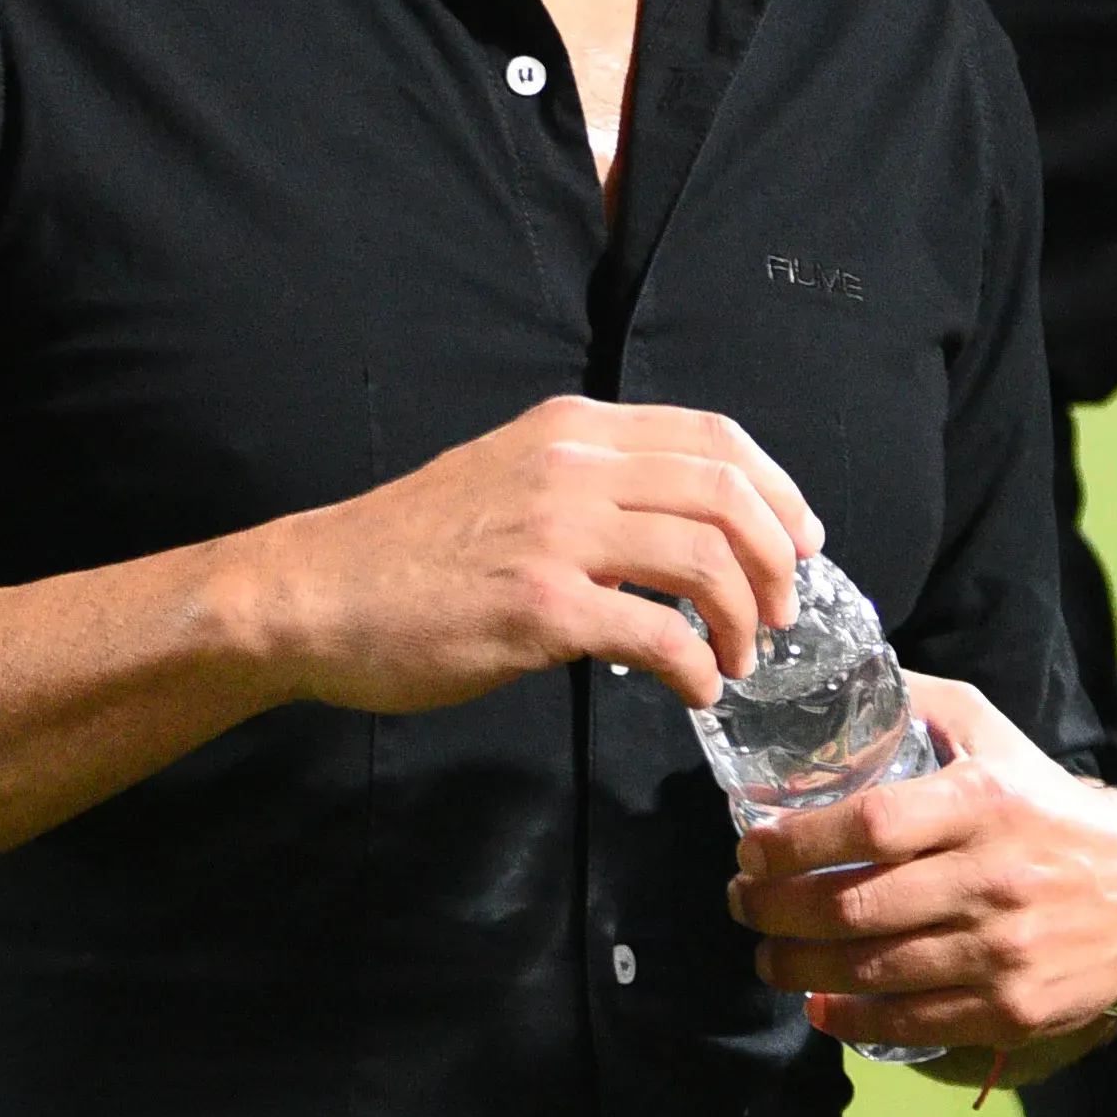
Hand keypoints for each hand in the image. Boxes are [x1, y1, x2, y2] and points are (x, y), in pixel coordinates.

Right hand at [237, 397, 818, 713]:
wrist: (313, 592)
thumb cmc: (411, 549)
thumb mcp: (509, 476)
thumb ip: (590, 482)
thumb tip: (680, 525)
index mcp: (572, 428)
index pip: (714, 437)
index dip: (779, 490)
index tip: (803, 540)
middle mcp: (571, 467)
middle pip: (725, 494)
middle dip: (779, 558)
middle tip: (783, 611)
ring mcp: (555, 535)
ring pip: (705, 560)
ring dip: (744, 618)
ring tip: (740, 656)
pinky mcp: (538, 608)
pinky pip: (657, 635)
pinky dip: (697, 666)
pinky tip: (695, 688)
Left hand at [727, 677, 1116, 1049]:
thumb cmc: (1051, 810)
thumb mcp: (1000, 738)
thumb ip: (926, 705)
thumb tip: (848, 679)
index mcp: (982, 804)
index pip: (869, 825)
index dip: (795, 842)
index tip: (751, 848)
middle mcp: (991, 879)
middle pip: (855, 905)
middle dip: (776, 909)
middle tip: (743, 902)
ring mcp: (1001, 951)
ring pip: (871, 969)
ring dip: (798, 966)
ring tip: (767, 953)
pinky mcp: (1010, 1009)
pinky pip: (910, 1022)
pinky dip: (850, 1018)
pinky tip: (819, 1003)